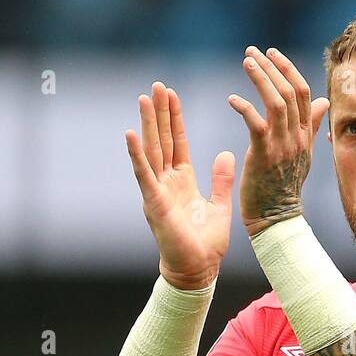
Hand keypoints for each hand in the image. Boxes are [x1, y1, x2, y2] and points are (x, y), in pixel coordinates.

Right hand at [125, 82, 234, 289]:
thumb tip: (226, 154)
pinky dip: (136, 154)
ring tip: (143, 98)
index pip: (178, 142)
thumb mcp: (219, 205)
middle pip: (163, 140)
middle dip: (160, 113)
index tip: (172, 95)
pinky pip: (143, 174)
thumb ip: (221, 179)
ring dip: (147, 124)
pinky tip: (130, 134)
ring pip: (151, 150)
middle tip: (156, 85)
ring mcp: (157, 191)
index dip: (175, 119)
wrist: (198, 271)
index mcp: (182, 181)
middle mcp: (166, 182)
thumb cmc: (206, 245)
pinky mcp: (153, 203)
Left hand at [229, 46, 329, 236]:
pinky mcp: (264, 156)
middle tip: (252, 52)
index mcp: (305, 136)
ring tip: (246, 62)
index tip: (271, 53)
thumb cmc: (284, 187)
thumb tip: (323, 101)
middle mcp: (297, 138)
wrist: (275, 219)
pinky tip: (232, 99)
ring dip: (260, 78)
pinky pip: (256, 123)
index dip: (287, 69)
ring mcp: (282, 147)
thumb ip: (311, 126)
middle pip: (289, 92)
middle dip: (271, 67)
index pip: (302, 93)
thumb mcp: (303, 154)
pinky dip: (244, 107)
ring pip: (276, 102)